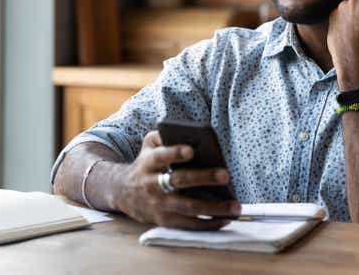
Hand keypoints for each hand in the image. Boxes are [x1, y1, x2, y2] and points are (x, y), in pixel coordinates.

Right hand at [115, 130, 240, 229]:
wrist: (123, 192)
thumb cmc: (146, 163)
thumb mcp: (149, 145)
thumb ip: (164, 135)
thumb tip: (190, 133)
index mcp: (149, 162)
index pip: (161, 156)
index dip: (175, 153)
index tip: (191, 150)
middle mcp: (152, 184)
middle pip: (179, 181)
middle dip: (203, 178)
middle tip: (226, 175)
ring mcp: (159, 205)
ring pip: (188, 208)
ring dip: (213, 209)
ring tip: (235, 206)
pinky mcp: (165, 221)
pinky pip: (189, 225)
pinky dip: (208, 224)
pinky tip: (226, 220)